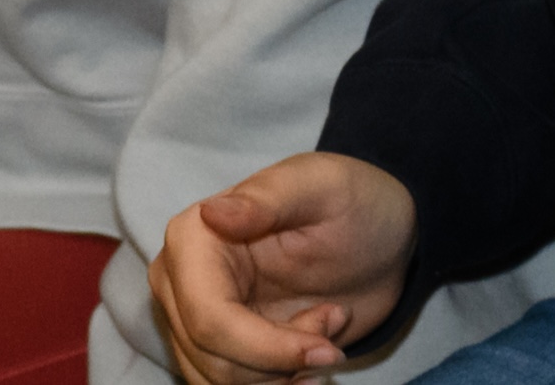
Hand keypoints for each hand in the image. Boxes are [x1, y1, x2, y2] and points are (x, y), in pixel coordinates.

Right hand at [154, 152, 417, 384]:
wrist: (376, 238)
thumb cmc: (351, 203)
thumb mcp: (322, 188)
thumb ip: (268, 200)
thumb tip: (211, 213)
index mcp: (193, 237)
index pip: (210, 319)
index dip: (266, 348)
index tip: (327, 349)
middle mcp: (179, 280)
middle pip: (213, 358)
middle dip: (282, 361)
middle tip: (333, 328)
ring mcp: (193, 317)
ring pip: (220, 380)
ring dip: (285, 372)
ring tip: (326, 327)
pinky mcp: (218, 345)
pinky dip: (280, 383)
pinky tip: (312, 353)